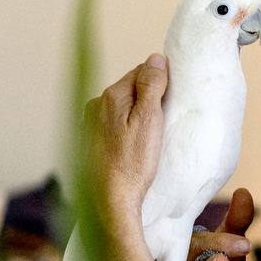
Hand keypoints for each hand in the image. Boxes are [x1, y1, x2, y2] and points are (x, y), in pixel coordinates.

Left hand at [86, 54, 166, 231]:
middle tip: (162, 124)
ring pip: (121, 108)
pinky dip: (124, 131)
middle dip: (147, 100)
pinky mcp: (89, 142)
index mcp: (111, 96)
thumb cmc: (132, 164)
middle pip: (130, 90)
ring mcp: (89, 124)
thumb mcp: (150, 120)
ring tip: (148, 139)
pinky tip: (132, 148)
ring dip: (135, 116)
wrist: (110, 202)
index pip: (141, 72)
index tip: (171, 103)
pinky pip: (113, 126)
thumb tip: (156, 58)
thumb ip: (152, 85)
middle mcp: (95, 106)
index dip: (160, 84)